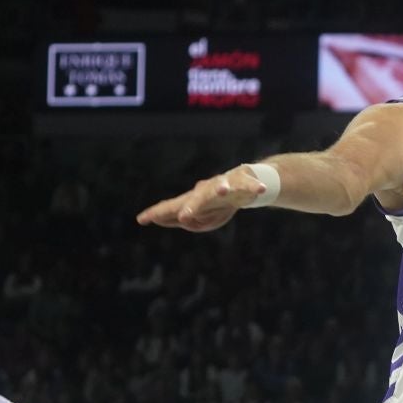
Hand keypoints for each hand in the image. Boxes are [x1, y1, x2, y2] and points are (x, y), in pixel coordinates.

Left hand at [136, 165, 266, 231]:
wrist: (245, 183)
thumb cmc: (221, 202)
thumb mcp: (205, 217)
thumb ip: (191, 221)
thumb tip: (180, 219)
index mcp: (194, 200)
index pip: (173, 207)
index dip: (158, 213)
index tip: (141, 220)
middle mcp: (207, 190)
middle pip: (196, 197)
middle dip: (190, 206)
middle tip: (184, 216)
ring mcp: (225, 184)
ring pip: (222, 186)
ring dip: (221, 189)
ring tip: (221, 192)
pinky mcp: (244, 181)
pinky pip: (250, 185)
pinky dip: (255, 187)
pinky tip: (261, 189)